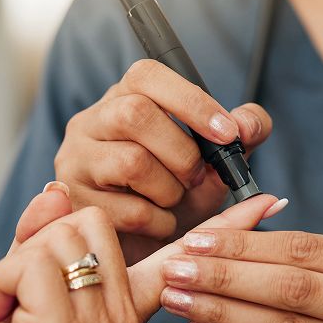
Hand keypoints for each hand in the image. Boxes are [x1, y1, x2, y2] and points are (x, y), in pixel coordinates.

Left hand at [0, 189, 287, 322]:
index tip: (269, 201)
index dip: (224, 228)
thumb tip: (58, 190)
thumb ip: (45, 232)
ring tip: (8, 314)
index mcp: (125, 308)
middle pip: (89, 221)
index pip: (179, 260)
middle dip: (37, 247)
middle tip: (19, 299)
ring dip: (12, 269)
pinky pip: (30, 264)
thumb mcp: (20, 279)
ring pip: (58, 239)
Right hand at [54, 59, 271, 262]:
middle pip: (134, 114)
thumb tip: (247, 124)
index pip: (147, 75)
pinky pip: (127, 210)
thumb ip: (244, 132)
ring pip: (130, 162)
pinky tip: (161, 223)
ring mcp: (75, 161)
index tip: (227, 133)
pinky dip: (160, 222)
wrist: (150, 246)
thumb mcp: (217, 158)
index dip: (190, 101)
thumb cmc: (179, 191)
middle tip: (199, 176)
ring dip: (170, 190)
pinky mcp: (74, 203)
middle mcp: (91, 121)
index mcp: (125, 97)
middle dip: (182, 152)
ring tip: (175, 201)